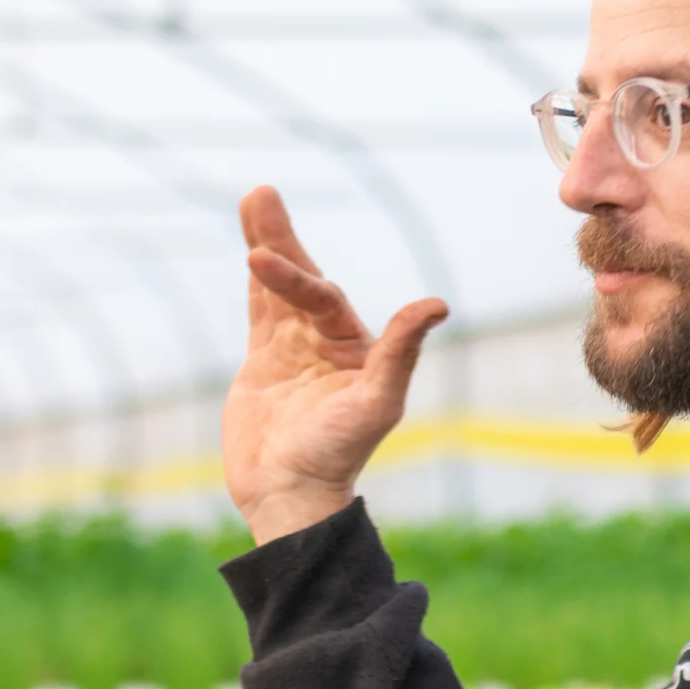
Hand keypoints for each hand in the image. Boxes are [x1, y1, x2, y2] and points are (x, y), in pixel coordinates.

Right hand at [224, 186, 447, 544]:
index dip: (293, 277)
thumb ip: (400, 351)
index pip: (322, 297)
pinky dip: (258, 282)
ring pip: (279, 289)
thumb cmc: (338, 455)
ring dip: (267, 247)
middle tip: (260, 194)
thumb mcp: (376, 403)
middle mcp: (329, 340)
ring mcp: (296, 348)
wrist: (291, 494)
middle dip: (281, 239)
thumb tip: (437, 304)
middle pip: (303, 278)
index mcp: (358, 346)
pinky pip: (261, 311)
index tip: (258, 260)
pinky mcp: (265, 362)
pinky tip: (252, 250)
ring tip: (254, 199)